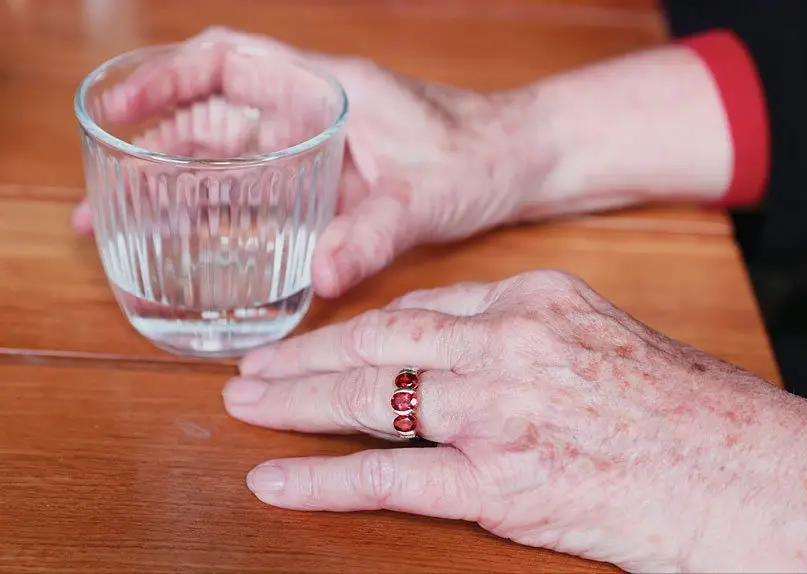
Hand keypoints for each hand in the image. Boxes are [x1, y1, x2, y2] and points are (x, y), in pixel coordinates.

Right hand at [73, 27, 537, 296]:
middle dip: (154, 152)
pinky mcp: (333, 184)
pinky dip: (229, 214)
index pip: (226, 61)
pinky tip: (202, 247)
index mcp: (327, 89)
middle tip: (105, 199)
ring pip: (234, 159)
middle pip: (214, 118)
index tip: (118, 110)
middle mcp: (314, 113)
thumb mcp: (426, 195)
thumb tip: (320, 276)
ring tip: (133, 228)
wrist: (517, 164)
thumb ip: (374, 234)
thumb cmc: (479, 156)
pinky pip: (266, 194)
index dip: (163, 79)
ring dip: (182, 188)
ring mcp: (320, 149)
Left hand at [221, 269, 806, 572]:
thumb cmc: (688, 409)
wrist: (753, 472)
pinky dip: (324, 478)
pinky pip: (392, 476)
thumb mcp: (602, 340)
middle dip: (309, 353)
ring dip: (298, 402)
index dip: (360, 326)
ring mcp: (502, 411)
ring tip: (244, 405)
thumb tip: (457, 349)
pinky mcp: (505, 482)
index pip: (424, 306)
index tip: (321, 338)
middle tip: (254, 365)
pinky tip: (275, 477)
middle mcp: (510, 344)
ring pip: (373, 396)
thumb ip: (527, 335)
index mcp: (536, 300)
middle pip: (383, 340)